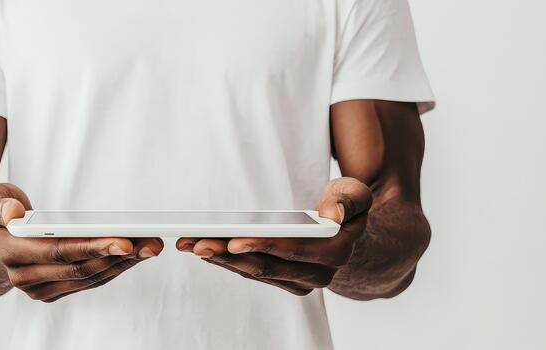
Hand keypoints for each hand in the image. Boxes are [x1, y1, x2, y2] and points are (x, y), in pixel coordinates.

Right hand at [0, 183, 163, 301]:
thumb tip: (13, 213)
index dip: (92, 247)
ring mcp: (40, 287)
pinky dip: (114, 268)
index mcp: (10, 252)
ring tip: (150, 247)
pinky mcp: (55, 290)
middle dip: (119, 256)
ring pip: (89, 277)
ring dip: (123, 264)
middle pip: (80, 268)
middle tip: (150, 242)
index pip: (58, 252)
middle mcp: (25, 277)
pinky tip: (135, 255)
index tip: (124, 241)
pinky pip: (89, 281)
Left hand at [176, 177, 371, 295]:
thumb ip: (348, 200)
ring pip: (252, 271)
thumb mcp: (354, 194)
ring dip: (219, 258)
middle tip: (197, 242)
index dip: (262, 245)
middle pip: (264, 265)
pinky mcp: (282, 282)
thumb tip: (333, 215)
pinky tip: (204, 247)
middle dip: (227, 254)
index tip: (234, 240)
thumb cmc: (345, 206)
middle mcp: (316, 274)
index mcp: (334, 251)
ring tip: (191, 244)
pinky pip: (250, 272)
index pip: (291, 249)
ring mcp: (298, 281)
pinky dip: (225, 260)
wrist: (348, 233)